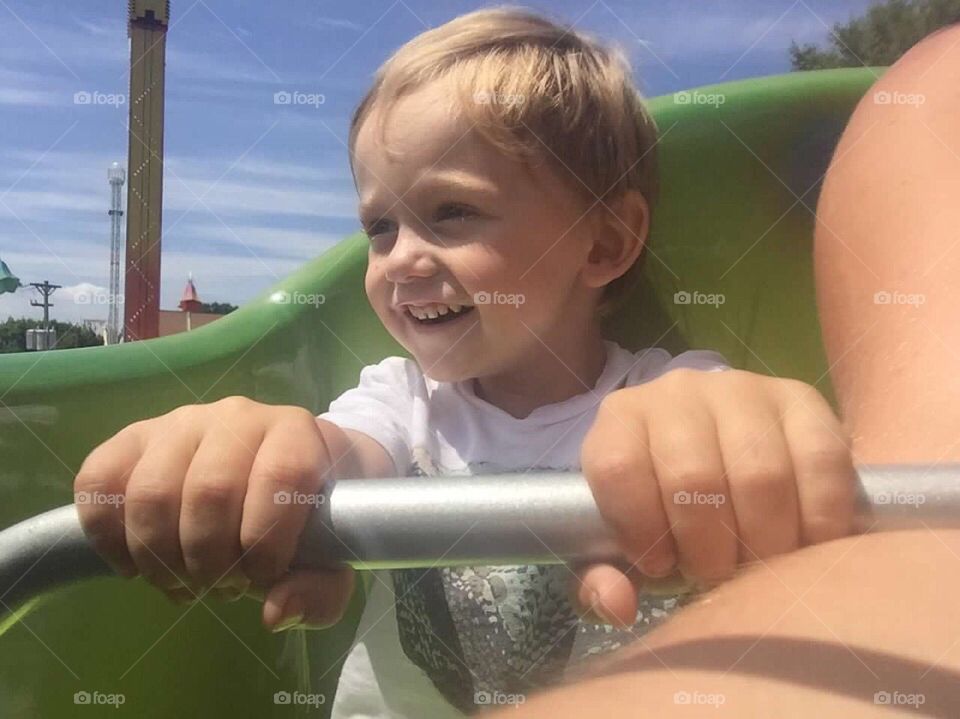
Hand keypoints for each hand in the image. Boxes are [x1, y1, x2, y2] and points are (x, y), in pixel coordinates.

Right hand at [74, 396, 353, 631]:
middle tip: (220, 587)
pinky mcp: (132, 439)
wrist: (279, 472)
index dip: (267, 539)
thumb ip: (321, 590)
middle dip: (210, 561)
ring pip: (151, 492)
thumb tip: (275, 612)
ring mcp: (180, 423)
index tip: (263, 576)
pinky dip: (109, 538)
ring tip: (184, 583)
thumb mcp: (331, 557)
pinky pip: (99, 482)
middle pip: (209, 491)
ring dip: (160, 559)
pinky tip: (136, 565)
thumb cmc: (306, 517)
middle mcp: (237, 416)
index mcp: (295, 432)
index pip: (282, 475)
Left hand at [576, 368, 855, 626]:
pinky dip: (818, 519)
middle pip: (693, 476)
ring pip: (760, 473)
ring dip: (764, 541)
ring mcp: (741, 389)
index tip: (660, 565)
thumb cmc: (661, 511)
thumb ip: (602, 579)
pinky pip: (819, 460)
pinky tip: (805, 544)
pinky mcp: (801, 398)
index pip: (618, 467)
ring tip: (758, 562)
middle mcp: (676, 392)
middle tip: (717, 574)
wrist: (722, 456)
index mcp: (620, 419)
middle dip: (709, 549)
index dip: (639, 529)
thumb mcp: (619, 546)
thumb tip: (616, 604)